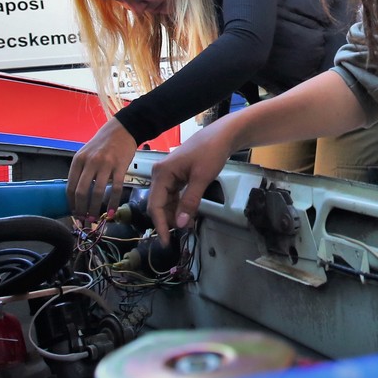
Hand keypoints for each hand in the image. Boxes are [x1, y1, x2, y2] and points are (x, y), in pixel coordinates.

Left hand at [67, 118, 137, 214]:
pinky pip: (115, 189)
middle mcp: (90, 162)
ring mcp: (105, 164)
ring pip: (97, 192)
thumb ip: (81, 172)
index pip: (70, 187)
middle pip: (82, 192)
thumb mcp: (85, 154)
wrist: (122, 130)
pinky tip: (110, 212)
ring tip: (95, 219)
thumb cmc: (102, 144)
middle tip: (84, 220)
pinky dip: (112, 203)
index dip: (71, 204)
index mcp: (78, 160)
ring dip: (95, 209)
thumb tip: (77, 196)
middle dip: (81, 210)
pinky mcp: (120, 166)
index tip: (74, 214)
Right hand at [147, 118, 238, 245]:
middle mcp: (160, 174)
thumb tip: (180, 224)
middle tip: (184, 230)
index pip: (155, 205)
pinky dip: (179, 206)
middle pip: (158, 204)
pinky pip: (173, 195)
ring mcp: (167, 175)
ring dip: (175, 214)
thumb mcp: (202, 178)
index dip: (160, 225)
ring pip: (166, 201)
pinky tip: (188, 213)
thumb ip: (189, 202)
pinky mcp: (175, 175)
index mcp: (162, 174)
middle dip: (168, 220)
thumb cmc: (211, 153)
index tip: (165, 242)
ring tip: (189, 223)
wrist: (221, 135)